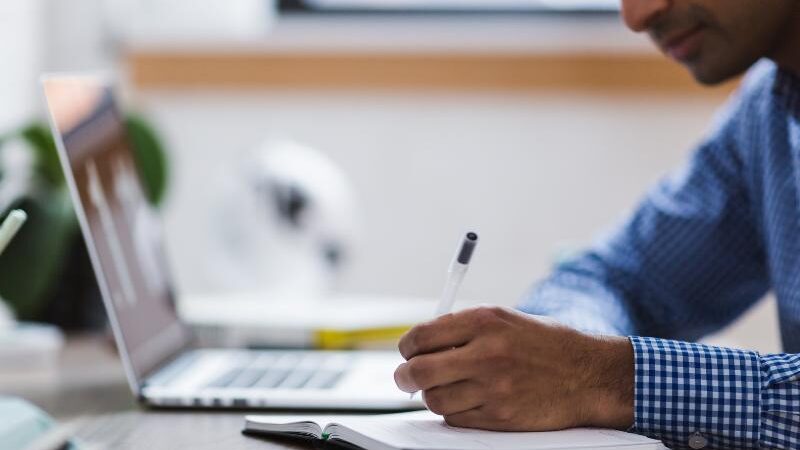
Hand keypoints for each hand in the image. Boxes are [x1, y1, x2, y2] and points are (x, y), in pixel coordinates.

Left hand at [394, 306, 633, 430]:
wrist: (589, 375)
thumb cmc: (544, 344)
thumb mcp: (505, 319)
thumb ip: (462, 328)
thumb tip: (419, 345)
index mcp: (485, 321)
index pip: (421, 336)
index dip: (407, 347)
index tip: (408, 352)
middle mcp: (487, 353)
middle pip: (419, 371)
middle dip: (405, 376)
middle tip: (406, 377)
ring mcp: (493, 388)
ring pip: (434, 399)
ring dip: (432, 395)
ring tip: (445, 388)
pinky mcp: (500, 417)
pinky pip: (456, 419)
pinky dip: (453, 412)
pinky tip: (467, 400)